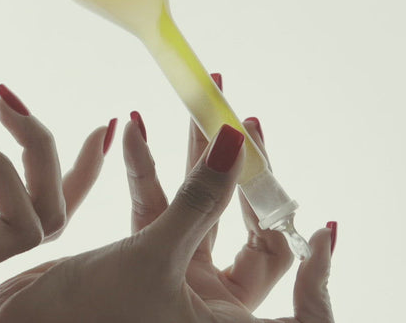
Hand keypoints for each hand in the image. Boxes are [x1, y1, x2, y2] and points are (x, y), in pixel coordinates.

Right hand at [0, 81, 335, 322]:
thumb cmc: (83, 317)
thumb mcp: (152, 256)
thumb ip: (198, 200)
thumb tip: (237, 144)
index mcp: (226, 321)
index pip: (302, 312)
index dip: (319, 274)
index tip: (322, 227)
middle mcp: (211, 301)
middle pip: (250, 232)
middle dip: (245, 176)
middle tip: (240, 122)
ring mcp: (179, 278)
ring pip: (201, 210)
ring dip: (193, 159)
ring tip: (195, 104)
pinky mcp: (145, 259)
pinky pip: (156, 210)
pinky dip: (145, 173)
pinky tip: (132, 132)